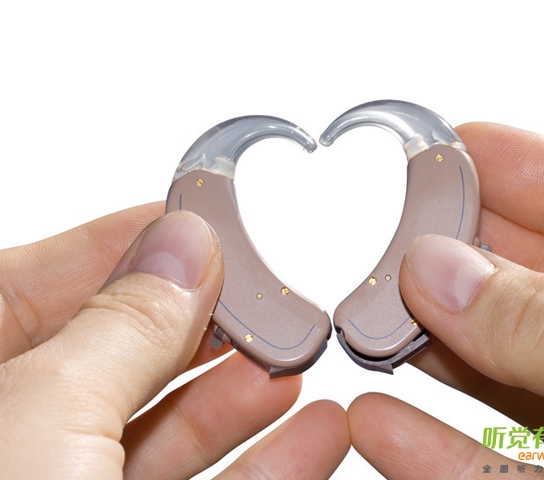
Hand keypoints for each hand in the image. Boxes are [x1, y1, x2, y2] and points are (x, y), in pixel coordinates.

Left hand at [0, 205, 348, 478]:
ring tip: (294, 358)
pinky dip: (264, 467)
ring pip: (157, 428)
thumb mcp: (45, 417)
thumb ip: (121, 327)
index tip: (187, 223)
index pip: (19, 289)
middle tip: (254, 292)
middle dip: (192, 323)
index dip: (108, 246)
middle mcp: (9, 437)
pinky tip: (310, 434)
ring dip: (238, 394)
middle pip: (105, 356)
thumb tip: (182, 245)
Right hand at [347, 123, 543, 478]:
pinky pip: (505, 467)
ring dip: (440, 355)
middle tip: (402, 237)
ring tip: (376, 323)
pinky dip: (440, 454)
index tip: (466, 146)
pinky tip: (383, 425)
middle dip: (471, 263)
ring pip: (518, 377)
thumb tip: (443, 274)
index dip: (542, 172)